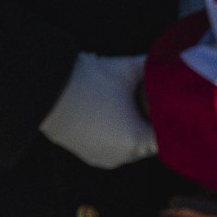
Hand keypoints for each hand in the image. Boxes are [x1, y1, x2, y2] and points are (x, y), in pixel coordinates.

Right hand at [41, 52, 157, 169]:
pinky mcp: (88, 155)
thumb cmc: (90, 84)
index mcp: (137, 141)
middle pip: (149, 142)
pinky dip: (115, 133)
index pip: (167, 136)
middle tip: (151, 101)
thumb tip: (164, 58)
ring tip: (130, 106)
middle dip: (151, 123)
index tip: (168, 102)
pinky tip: (112, 114)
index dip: (169, 118)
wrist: (47, 93)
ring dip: (132, 129)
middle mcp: (123, 157)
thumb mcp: (126, 69)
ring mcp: (104, 158)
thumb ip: (151, 64)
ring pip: (130, 145)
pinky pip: (111, 146)